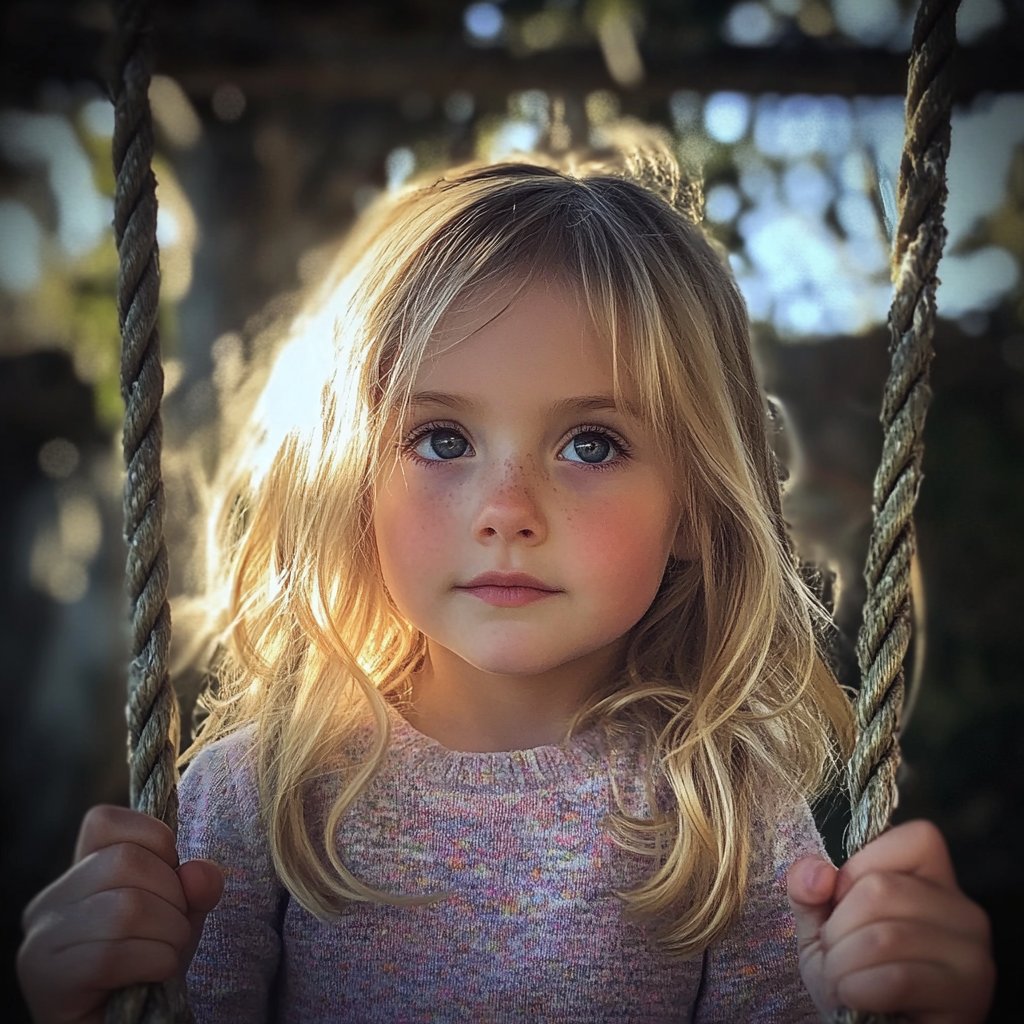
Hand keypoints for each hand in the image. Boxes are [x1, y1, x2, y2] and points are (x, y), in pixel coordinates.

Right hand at [17, 805, 223, 1023]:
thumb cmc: (151, 966)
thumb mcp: (182, 914)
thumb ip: (196, 886)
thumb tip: (200, 874)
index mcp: (77, 874)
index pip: (105, 821)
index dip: (155, 840)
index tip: (171, 878)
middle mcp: (48, 902)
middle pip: (125, 862)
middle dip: (172, 896)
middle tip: (172, 930)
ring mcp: (41, 942)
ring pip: (124, 908)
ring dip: (168, 934)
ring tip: (165, 956)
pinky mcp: (47, 981)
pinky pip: (113, 955)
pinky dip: (154, 963)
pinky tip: (154, 977)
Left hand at [787, 820, 993, 1022]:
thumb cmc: (852, 974)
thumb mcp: (821, 924)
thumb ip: (809, 888)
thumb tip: (816, 873)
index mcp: (934, 879)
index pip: (913, 837)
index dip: (859, 869)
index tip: (843, 905)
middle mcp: (964, 911)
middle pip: (882, 889)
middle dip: (837, 928)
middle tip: (836, 954)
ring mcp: (971, 955)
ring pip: (885, 936)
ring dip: (843, 964)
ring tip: (843, 981)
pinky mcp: (965, 998)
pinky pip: (897, 979)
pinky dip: (858, 989)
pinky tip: (857, 999)